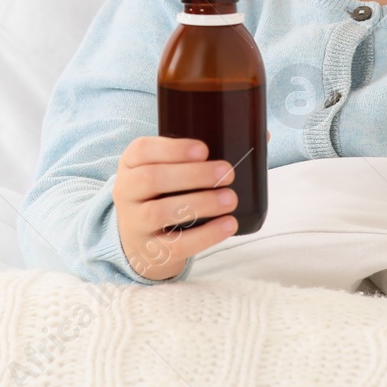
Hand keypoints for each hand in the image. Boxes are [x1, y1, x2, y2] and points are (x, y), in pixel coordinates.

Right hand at [114, 136, 240, 280]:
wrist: (141, 243)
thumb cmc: (165, 195)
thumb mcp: (169, 170)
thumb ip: (204, 154)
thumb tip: (261, 135)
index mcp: (131, 164)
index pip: (142, 150)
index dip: (172, 148)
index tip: (204, 148)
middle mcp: (126, 191)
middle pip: (151, 179)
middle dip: (192, 174)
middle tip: (227, 172)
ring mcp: (135, 223)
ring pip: (160, 212)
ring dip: (200, 203)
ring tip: (231, 199)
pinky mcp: (151, 251)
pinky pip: (177, 244)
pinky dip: (206, 235)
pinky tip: (229, 224)